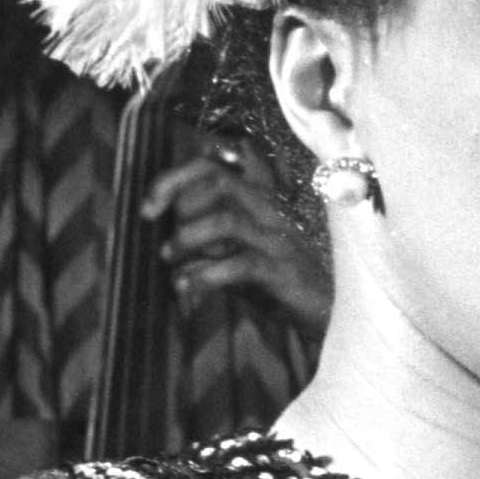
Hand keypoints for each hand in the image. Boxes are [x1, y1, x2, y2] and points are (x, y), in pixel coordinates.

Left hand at [140, 150, 330, 335]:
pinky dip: (204, 276)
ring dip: (187, 237)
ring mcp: (279, 237)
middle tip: (154, 223)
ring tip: (170, 257)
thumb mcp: (239, 254)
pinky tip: (186, 288)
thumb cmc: (280, 283)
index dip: (175, 176)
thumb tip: (167, 244)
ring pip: (226, 218)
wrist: (330, 313)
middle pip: (217, 178)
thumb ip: (209, 242)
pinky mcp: (283, 270)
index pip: (215, 164)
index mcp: (260, 198)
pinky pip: (239, 265)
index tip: (150, 205)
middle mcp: (271, 208)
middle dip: (176, 195)